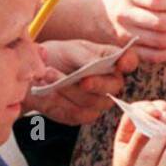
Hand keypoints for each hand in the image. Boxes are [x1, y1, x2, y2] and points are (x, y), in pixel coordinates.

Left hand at [23, 40, 140, 126]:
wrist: (36, 73)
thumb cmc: (58, 56)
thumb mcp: (71, 50)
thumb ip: (87, 57)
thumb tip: (98, 64)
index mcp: (111, 60)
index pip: (129, 60)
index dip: (128, 62)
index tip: (122, 63)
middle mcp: (109, 82)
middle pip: (114, 87)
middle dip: (98, 84)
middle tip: (83, 80)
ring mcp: (98, 100)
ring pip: (93, 101)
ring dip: (71, 90)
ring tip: (50, 74)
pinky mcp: (82, 115)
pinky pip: (78, 114)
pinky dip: (62, 103)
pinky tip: (50, 91)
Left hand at [112, 99, 165, 165]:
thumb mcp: (129, 161)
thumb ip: (138, 141)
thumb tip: (150, 123)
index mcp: (128, 131)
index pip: (137, 109)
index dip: (147, 108)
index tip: (155, 113)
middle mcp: (145, 128)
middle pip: (157, 109)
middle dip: (165, 111)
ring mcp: (161, 136)